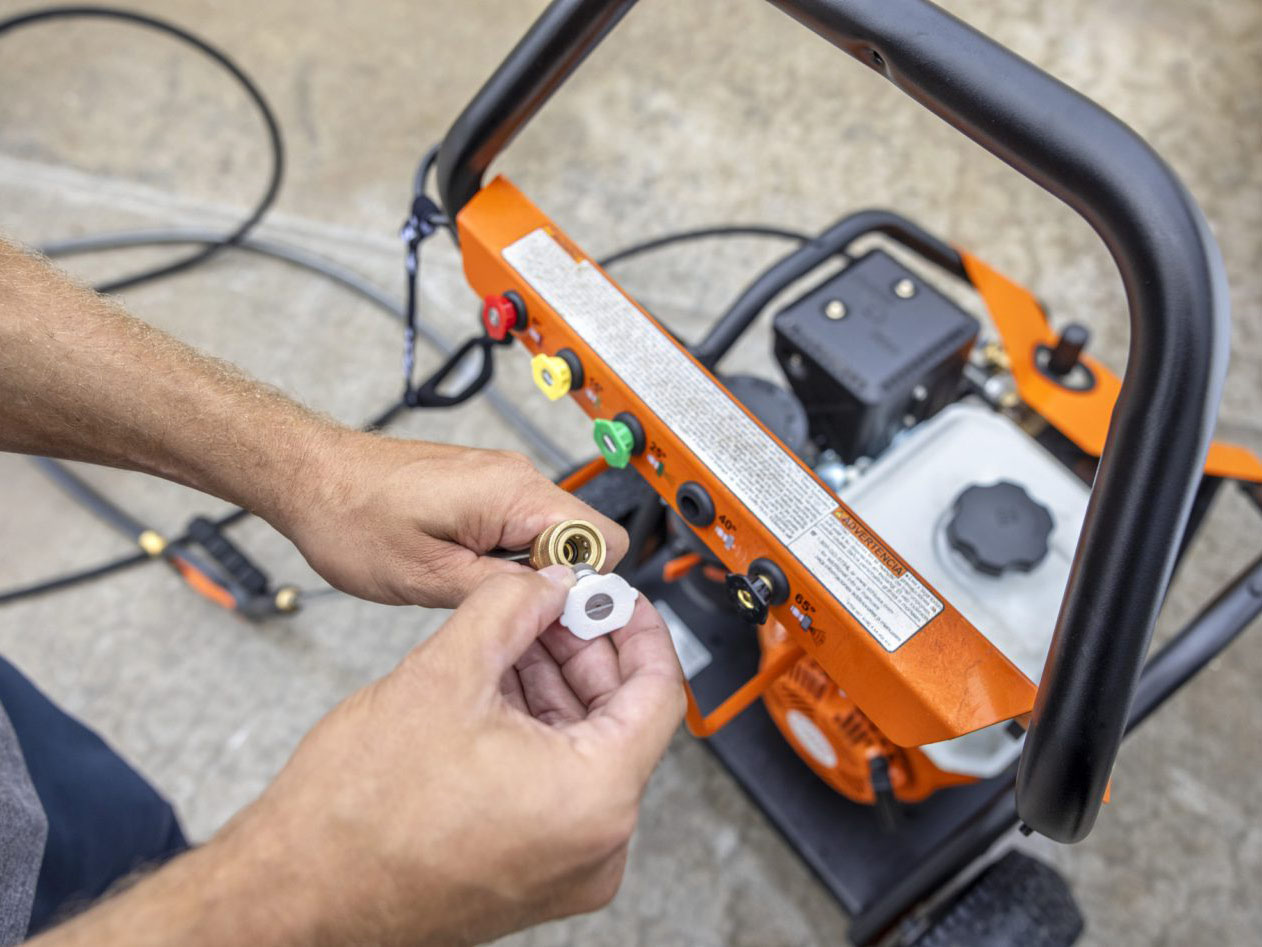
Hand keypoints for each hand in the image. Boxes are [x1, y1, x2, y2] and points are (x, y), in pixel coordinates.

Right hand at [216, 566, 682, 944]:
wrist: (295, 893)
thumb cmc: (357, 817)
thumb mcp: (445, 673)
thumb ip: (512, 608)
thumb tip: (548, 585)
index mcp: (595, 799)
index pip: (659, 691)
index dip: (637, 627)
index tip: (614, 596)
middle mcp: (595, 846)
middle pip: (621, 719)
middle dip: (584, 651)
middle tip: (551, 604)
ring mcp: (565, 867)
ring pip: (586, 752)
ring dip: (556, 688)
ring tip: (514, 636)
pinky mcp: (531, 875)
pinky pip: (558, 787)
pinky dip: (538, 733)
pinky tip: (499, 688)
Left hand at [277, 431, 627, 606]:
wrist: (310, 478)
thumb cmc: (352, 519)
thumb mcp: (428, 578)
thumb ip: (504, 591)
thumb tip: (559, 600)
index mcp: (514, 494)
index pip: (603, 541)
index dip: (587, 587)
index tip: (555, 619)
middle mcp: (518, 478)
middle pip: (584, 540)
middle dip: (558, 584)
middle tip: (508, 615)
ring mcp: (503, 481)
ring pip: (554, 538)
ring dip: (528, 573)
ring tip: (472, 592)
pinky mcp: (486, 488)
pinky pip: (523, 528)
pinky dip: (507, 558)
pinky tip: (464, 574)